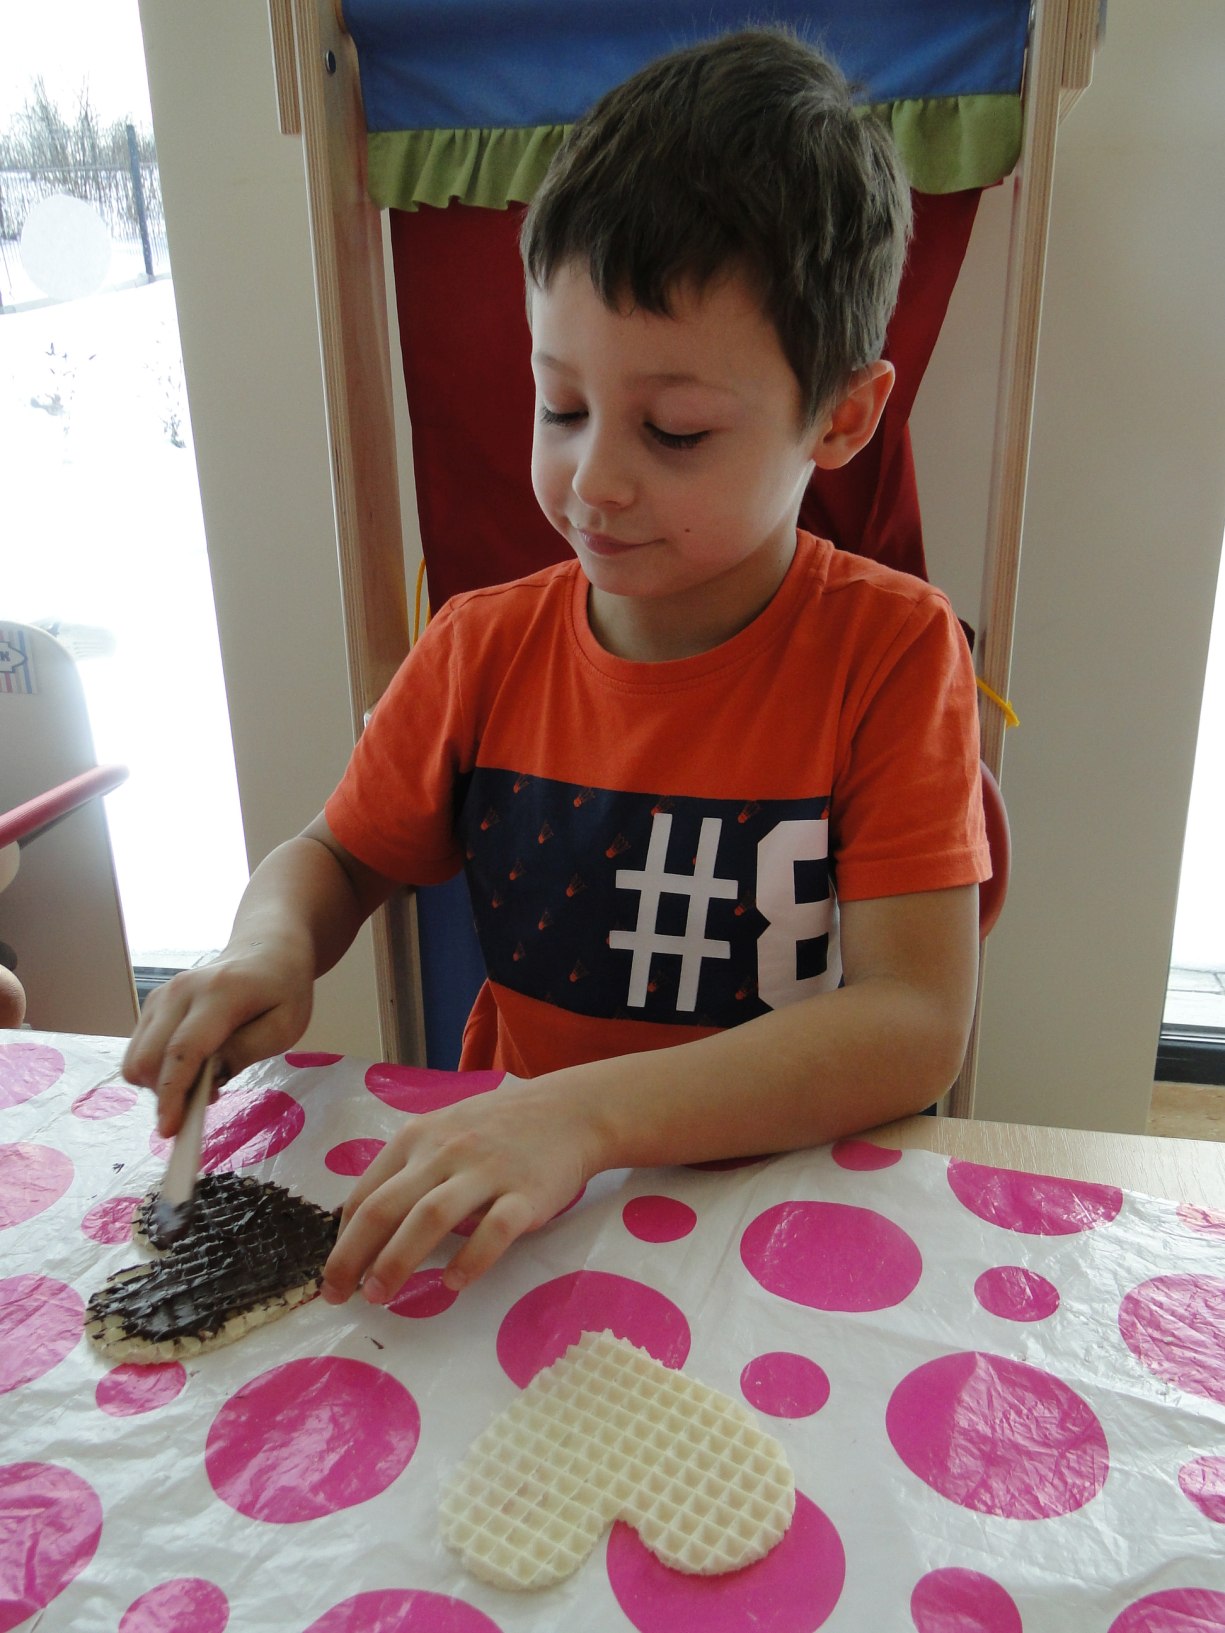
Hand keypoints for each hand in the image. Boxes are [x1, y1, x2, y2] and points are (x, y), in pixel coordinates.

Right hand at [122, 945, 312, 1136]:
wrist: (266, 950)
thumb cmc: (283, 991)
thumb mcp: (285, 1027)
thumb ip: (245, 1052)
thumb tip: (207, 1080)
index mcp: (219, 994)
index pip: (183, 1049)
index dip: (173, 1093)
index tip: (170, 1130)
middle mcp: (179, 991)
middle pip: (148, 1059)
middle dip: (168, 1094)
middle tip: (208, 1098)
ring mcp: (161, 996)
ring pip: (137, 1058)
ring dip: (162, 1084)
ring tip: (203, 1080)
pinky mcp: (152, 1005)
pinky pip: (140, 1050)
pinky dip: (159, 1070)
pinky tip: (190, 1066)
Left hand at [321, 1077, 598, 1304]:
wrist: (570, 1111)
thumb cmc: (498, 1128)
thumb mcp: (443, 1132)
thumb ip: (408, 1169)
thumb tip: (363, 1225)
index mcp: (417, 1138)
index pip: (365, 1194)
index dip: (342, 1240)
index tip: (333, 1275)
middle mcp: (444, 1152)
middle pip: (385, 1207)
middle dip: (353, 1256)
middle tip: (338, 1294)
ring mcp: (486, 1172)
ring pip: (430, 1218)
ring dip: (397, 1261)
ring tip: (379, 1295)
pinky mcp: (526, 1194)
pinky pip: (494, 1230)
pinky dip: (471, 1259)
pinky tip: (454, 1284)